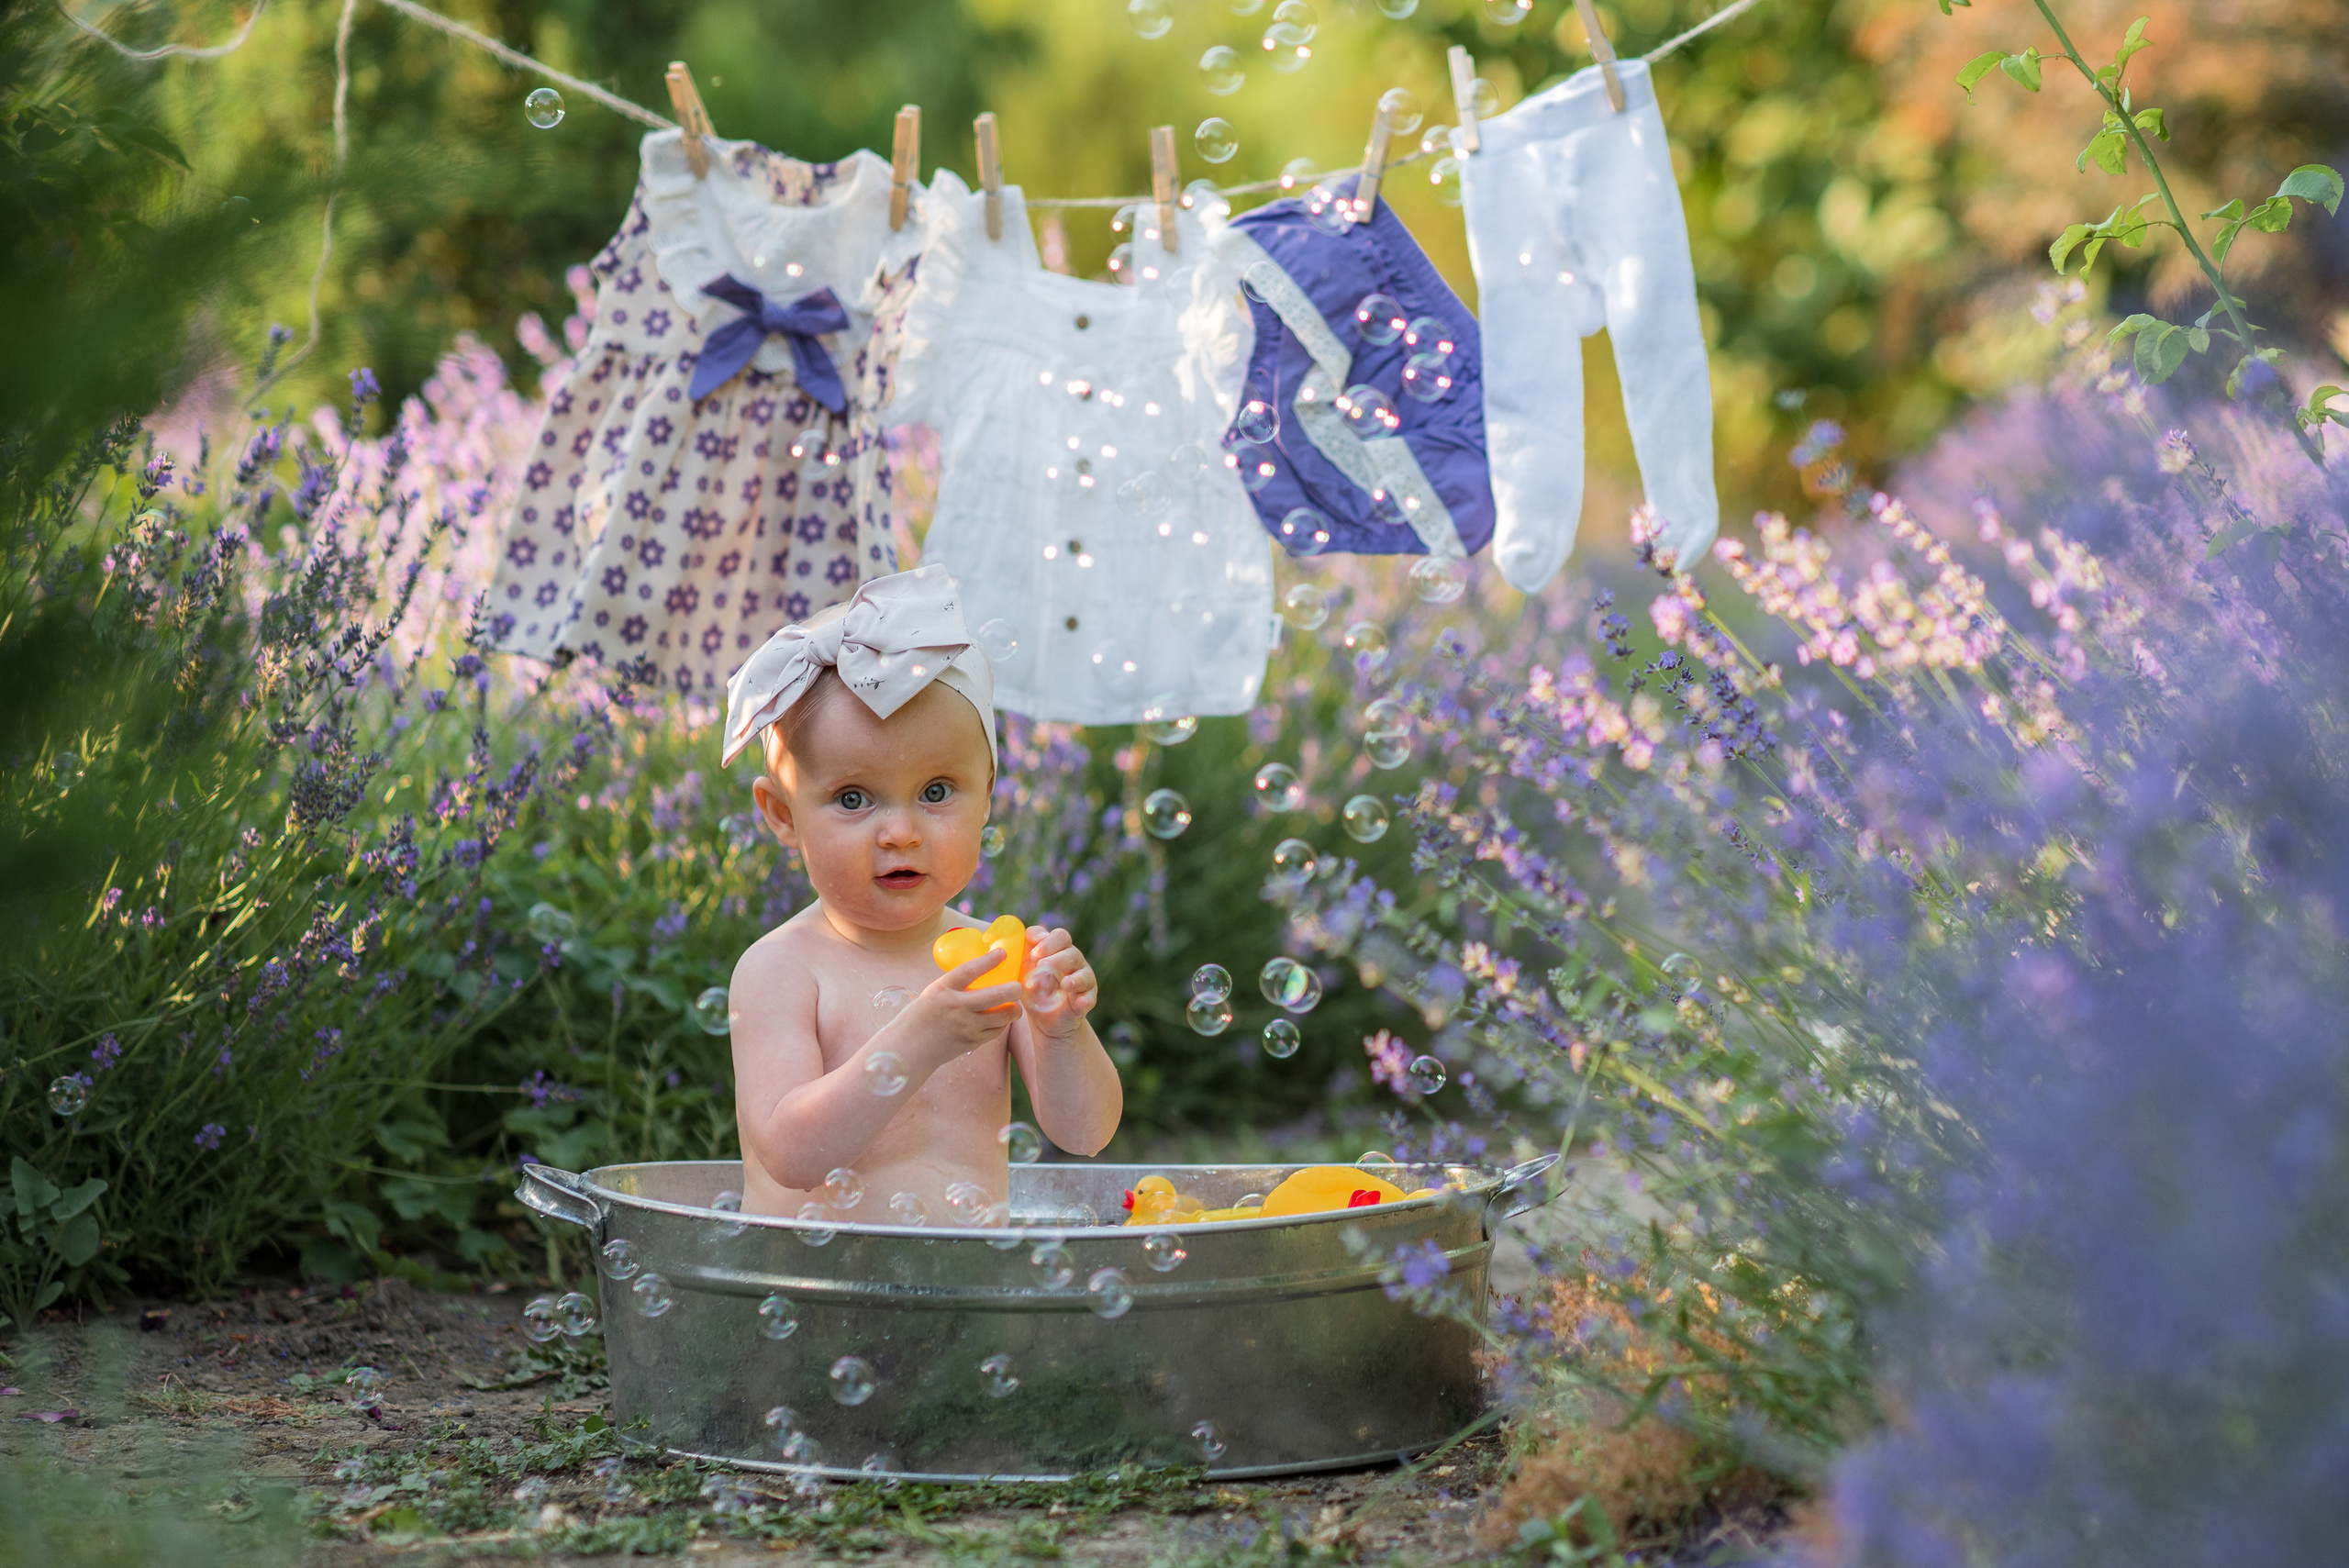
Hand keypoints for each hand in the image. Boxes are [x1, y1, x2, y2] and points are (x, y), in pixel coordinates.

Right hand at [893, 950, 1022, 1071]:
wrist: (909, 1048)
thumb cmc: (921, 1015)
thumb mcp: (934, 992)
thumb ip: (956, 984)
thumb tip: (983, 969)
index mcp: (943, 989)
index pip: (970, 970)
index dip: (989, 960)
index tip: (1002, 953)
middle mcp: (956, 1007)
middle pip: (995, 995)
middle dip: (1014, 989)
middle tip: (1019, 986)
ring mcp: (965, 1026)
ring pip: (1002, 1017)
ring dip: (1013, 1010)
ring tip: (1014, 1005)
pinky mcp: (971, 1042)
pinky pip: (996, 1032)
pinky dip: (1002, 1024)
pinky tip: (1002, 1019)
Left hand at [1021, 926, 1097, 1037]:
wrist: (1046, 1020)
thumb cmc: (1034, 989)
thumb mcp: (1023, 972)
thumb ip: (1017, 957)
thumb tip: (1000, 945)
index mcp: (1057, 951)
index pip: (1058, 937)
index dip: (1046, 941)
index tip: (1033, 953)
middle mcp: (1072, 961)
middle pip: (1070, 951)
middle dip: (1056, 956)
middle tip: (1041, 965)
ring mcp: (1082, 979)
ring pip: (1083, 973)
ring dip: (1074, 978)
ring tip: (1065, 984)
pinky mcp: (1087, 998)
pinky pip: (1090, 997)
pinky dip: (1086, 999)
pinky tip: (1080, 1002)